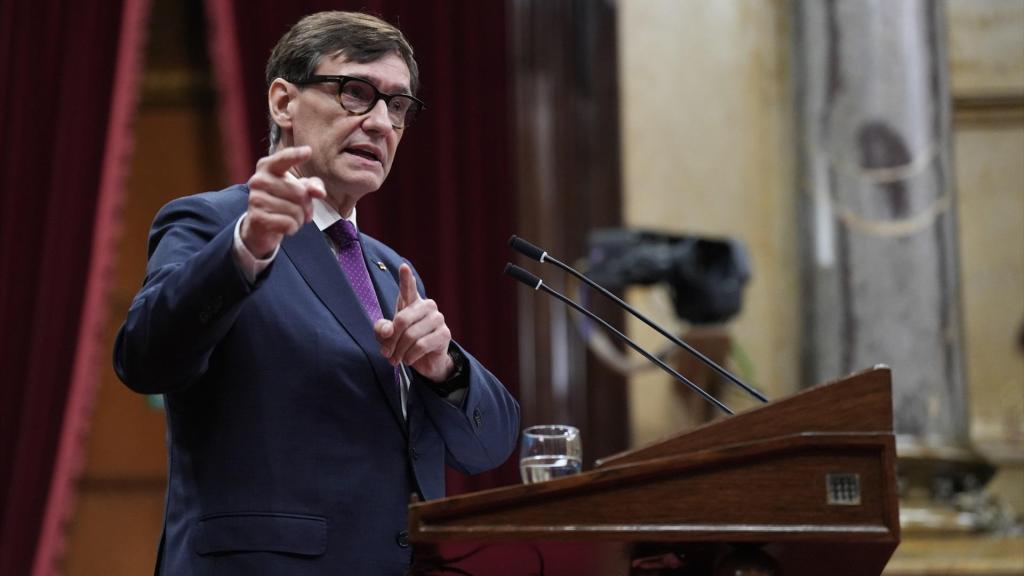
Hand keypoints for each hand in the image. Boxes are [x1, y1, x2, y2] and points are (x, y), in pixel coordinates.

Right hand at [241, 146, 326, 257]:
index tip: (308, 151)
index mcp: (268, 167)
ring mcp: (255, 198)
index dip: (296, 156)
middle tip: (302, 211)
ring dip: (299, 219)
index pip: (283, 159)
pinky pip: (288, 224)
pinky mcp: (256, 217)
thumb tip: (320, 192)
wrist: (260, 225)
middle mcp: (259, 180)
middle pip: (300, 193)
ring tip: (291, 218)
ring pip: (295, 211)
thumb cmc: (283, 201)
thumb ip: (313, 186)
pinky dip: (292, 228)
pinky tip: (285, 226)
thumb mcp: (299, 189)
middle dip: (307, 206)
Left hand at [374, 264, 454, 381]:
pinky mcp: (444, 334)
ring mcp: (438, 319)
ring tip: (396, 359)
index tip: (403, 267)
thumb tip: (388, 331)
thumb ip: (381, 330)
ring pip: (411, 335)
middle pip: (401, 320)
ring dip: (400, 351)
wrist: (426, 362)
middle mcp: (427, 306)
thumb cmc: (405, 343)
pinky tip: (409, 360)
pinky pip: (421, 345)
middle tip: (386, 353)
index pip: (408, 288)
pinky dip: (410, 356)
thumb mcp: (387, 337)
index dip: (406, 278)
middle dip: (391, 341)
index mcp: (412, 302)